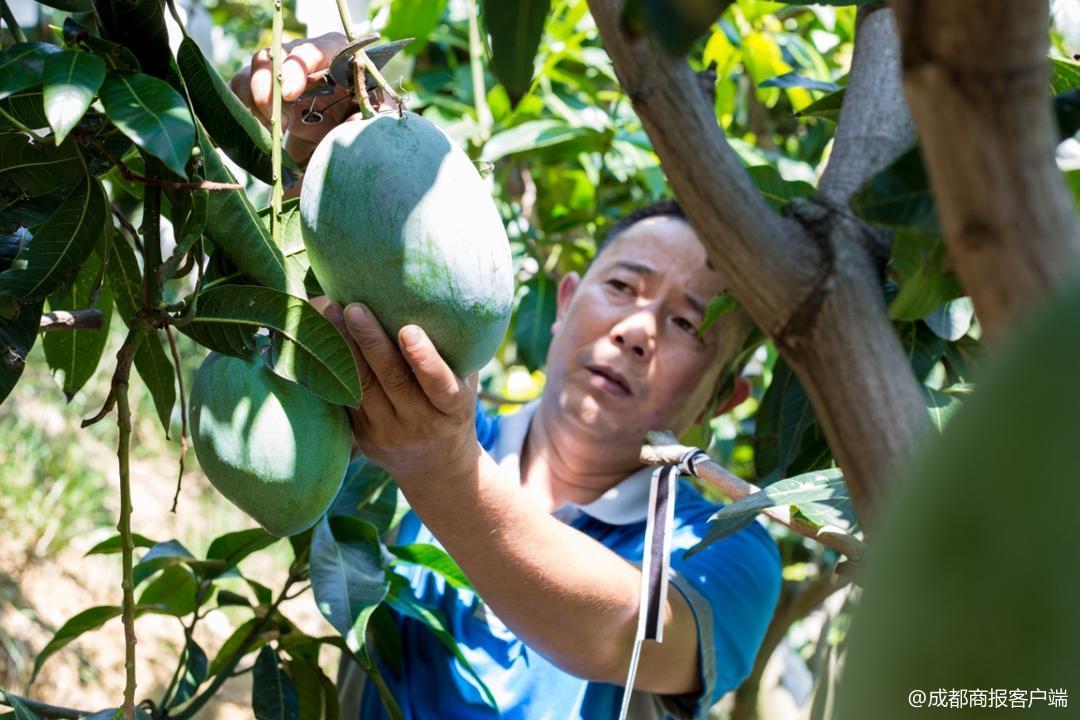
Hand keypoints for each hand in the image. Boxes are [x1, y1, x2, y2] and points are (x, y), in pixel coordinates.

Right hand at [230, 33, 382, 165]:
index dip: (299, 66)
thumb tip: (354, 124)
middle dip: (266, 82)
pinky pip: (241, 94)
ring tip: (269, 129)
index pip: (315, 49)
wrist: (344, 130)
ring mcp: (279, 72)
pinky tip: (260, 132)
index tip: (290, 92)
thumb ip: (372, 115)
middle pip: (275, 56)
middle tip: (271, 112)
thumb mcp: (376, 112)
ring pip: (252, 73)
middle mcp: (303, 57)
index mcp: (336, 54)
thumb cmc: (363, 113)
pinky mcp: (263, 91)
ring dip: (253, 101)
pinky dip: (244, 113)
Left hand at [311, 297, 481, 486]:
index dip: (424, 359)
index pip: (439, 384)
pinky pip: (344, 396)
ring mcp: (386, 431)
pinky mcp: (361, 434)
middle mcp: (419, 423)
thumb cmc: (452, 410)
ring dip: (343, 347)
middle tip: (354, 307)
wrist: (436, 467)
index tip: (409, 330)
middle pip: (391, 380)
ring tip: (329, 309)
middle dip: (371, 342)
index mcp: (452, 409)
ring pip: (361, 386)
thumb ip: (456, 355)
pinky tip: (320, 336)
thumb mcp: (466, 388)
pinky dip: (331, 365)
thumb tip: (445, 297)